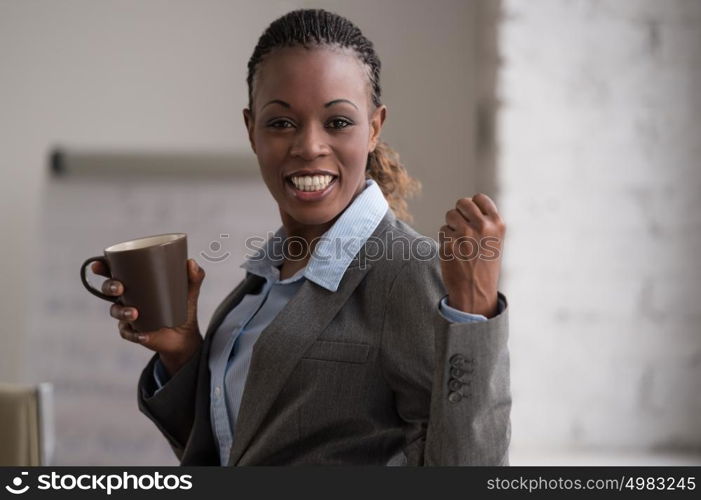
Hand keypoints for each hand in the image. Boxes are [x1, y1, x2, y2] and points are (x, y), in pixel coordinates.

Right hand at [92, 258, 205, 375]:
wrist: (185, 335)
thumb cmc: (183, 306)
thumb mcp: (190, 290)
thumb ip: (194, 276)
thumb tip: (191, 263)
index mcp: (137, 282)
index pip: (116, 271)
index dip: (102, 267)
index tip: (98, 265)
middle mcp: (128, 297)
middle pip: (109, 289)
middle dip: (110, 286)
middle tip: (120, 288)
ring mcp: (128, 316)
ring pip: (116, 311)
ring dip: (122, 311)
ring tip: (134, 313)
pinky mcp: (134, 332)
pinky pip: (128, 333)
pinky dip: (135, 334)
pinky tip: (143, 335)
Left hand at [438, 193, 504, 317]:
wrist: (476, 292)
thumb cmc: (485, 265)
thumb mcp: (495, 241)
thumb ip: (485, 221)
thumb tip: (468, 203)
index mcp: (497, 224)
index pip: (479, 198)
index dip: (472, 206)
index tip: (471, 217)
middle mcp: (482, 226)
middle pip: (462, 203)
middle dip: (459, 213)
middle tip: (461, 228)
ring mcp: (465, 234)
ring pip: (450, 216)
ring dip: (451, 226)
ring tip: (459, 243)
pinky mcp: (449, 243)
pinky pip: (443, 231)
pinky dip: (445, 240)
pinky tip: (454, 253)